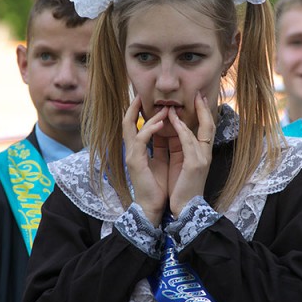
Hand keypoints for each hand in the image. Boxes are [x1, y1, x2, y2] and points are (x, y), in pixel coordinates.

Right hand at [122, 96, 168, 225]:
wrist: (155, 208)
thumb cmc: (160, 187)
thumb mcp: (165, 162)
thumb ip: (165, 147)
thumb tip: (173, 132)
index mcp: (141, 150)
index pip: (138, 126)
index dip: (142, 112)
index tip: (151, 100)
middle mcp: (134, 150)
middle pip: (128, 122)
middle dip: (133, 107)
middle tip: (141, 94)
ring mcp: (132, 155)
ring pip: (132, 128)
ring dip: (149, 116)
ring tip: (163, 108)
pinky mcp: (135, 162)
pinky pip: (141, 140)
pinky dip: (150, 129)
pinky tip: (161, 123)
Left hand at [166, 93, 215, 216]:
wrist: (185, 209)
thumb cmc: (183, 189)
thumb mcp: (185, 167)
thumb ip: (185, 151)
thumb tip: (179, 137)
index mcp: (204, 155)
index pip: (207, 129)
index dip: (205, 114)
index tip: (200, 100)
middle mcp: (206, 154)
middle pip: (210, 125)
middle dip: (204, 109)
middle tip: (198, 94)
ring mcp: (202, 158)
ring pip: (200, 130)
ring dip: (189, 115)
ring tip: (179, 103)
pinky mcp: (194, 164)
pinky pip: (187, 141)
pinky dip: (180, 128)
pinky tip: (172, 119)